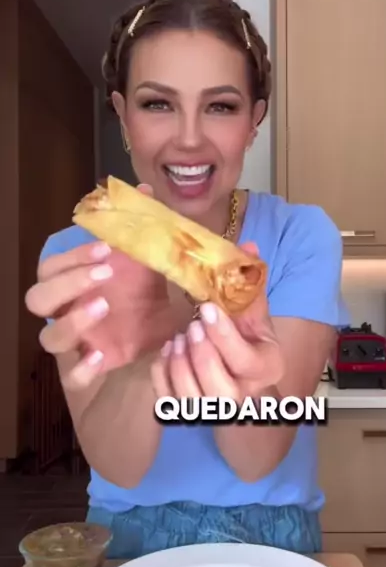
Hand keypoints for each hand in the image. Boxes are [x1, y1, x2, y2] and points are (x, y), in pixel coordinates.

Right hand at [25, 184, 170, 387]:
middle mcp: (67, 311)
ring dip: (72, 321)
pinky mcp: (90, 371)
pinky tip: (101, 357)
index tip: (105, 249)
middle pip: (37, 298)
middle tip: (104, 273)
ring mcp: (76, 343)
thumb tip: (142, 190)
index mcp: (74, 282)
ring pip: (48, 338)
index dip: (71, 257)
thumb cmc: (147, 293)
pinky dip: (82, 368)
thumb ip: (142, 227)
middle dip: (66, 283)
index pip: (52, 266)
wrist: (168, 334)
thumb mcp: (149, 261)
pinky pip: (71, 376)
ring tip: (104, 306)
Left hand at [151, 243, 284, 402]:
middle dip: (203, 356)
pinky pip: (168, 401)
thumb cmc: (247, 338)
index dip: (224, 336)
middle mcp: (243, 396)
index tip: (207, 309)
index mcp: (267, 368)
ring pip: (192, 399)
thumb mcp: (254, 313)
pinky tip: (167, 352)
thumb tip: (246, 246)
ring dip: (180, 366)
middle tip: (190, 327)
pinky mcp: (187, 411)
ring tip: (177, 339)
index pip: (245, 361)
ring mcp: (213, 408)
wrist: (240, 376)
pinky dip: (163, 376)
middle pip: (221, 390)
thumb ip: (249, 283)